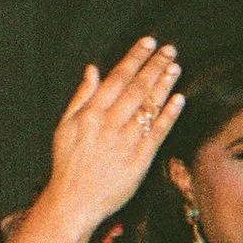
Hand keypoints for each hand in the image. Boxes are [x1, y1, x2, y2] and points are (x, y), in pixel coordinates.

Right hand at [37, 38, 185, 231]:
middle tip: (169, 49)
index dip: (134, 58)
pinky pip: (159, 131)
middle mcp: (110, 123)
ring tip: (175, 66)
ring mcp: (127, 140)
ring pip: (149, 106)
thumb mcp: (64, 126)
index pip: (117, 78)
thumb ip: (81, 97)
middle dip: (155, 65)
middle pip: (137, 88)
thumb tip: (92, 71)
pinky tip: (179, 99)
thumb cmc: (68, 163)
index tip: (147, 43)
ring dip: (164, 84)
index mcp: (90, 114)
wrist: (75, 199)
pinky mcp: (141, 157)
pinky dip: (170, 114)